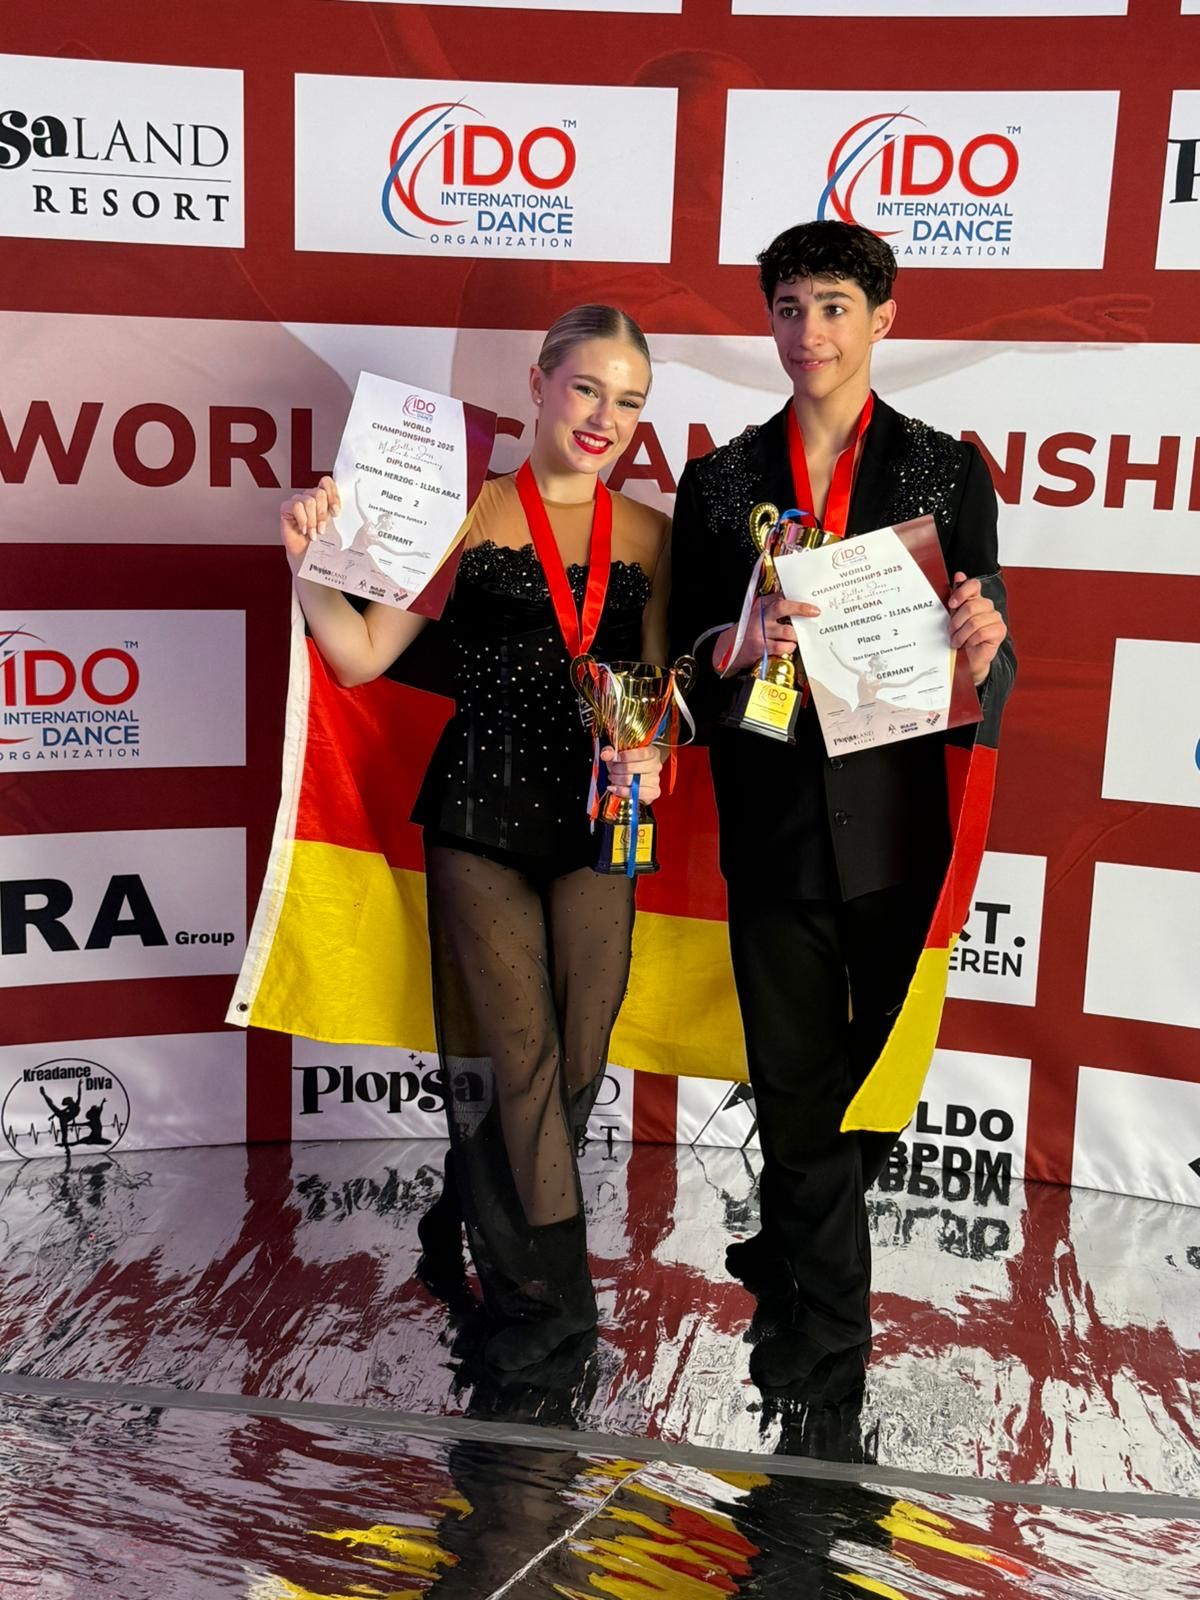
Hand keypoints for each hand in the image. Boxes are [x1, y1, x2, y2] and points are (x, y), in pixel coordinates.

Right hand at [280, 475, 340, 571]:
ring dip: (312, 520)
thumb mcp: (337, 529)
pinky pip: (296, 506)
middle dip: (322, 514)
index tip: (336, 512)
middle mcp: (311, 497)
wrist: (306, 555)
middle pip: (319, 493)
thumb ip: (345, 519)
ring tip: (314, 533)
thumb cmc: (321, 543)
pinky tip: (304, 529)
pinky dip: (302, 519)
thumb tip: (365, 522)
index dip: (333, 495)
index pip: (327, 482)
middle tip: (323, 529)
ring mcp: (298, 501)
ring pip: (308, 501)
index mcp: (324, 499)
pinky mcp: (287, 508)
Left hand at [602, 743, 663, 803]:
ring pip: (632, 782)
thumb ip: (611, 751)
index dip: (624, 756)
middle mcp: (655, 766)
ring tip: (612, 778)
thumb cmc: (630, 761)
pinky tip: (614, 788)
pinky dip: (621, 791)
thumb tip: (606, 754)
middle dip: (617, 769)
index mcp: (652, 752)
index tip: (615, 758)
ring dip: (617, 780)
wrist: (640, 774)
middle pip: (633, 768)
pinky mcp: (653, 792)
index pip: (640, 754)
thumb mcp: (620, 752)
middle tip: (611, 770)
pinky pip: (635, 793)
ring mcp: (655, 780)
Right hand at [717, 594, 819, 674]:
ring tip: (796, 638)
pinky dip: (789, 648)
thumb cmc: (749, 630)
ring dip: (796, 635)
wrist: (730, 647)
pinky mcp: (760, 648)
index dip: (797, 600)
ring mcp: (759, 632)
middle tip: (814, 612)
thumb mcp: (758, 614)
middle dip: (801, 609)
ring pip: (787, 631)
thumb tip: (797, 604)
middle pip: (782, 607)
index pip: (780, 597)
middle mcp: (759, 616)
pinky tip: (788, 647)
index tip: (811, 605)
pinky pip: (782, 647)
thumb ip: (773, 607)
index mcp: (760, 606)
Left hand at [948, 571, 1006, 685]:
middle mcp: (987, 607)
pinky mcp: (999, 631)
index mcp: (976, 600)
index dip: (962, 592)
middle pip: (971, 606)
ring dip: (961, 634)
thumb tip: (959, 575)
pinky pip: (982, 632)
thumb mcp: (954, 617)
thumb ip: (957, 598)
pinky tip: (968, 644)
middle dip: (956, 621)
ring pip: (975, 621)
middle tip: (951, 632)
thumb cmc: (961, 638)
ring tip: (957, 641)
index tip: (951, 603)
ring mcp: (995, 618)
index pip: (974, 585)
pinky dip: (971, 640)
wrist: (968, 660)